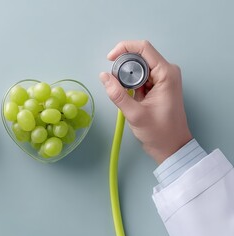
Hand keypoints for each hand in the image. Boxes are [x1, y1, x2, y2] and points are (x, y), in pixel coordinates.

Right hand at [99, 40, 191, 163]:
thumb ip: (117, 94)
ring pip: (137, 66)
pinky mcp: (156, 85)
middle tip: (114, 83)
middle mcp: (166, 71)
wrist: (172, 147)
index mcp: (166, 73)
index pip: (143, 48)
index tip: (109, 59)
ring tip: (122, 93)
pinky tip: (127, 96)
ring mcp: (162, 78)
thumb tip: (103, 76)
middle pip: (138, 55)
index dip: (124, 48)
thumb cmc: (160, 133)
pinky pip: (138, 76)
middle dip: (122, 65)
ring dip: (124, 75)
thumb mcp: (135, 114)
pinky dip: (128, 82)